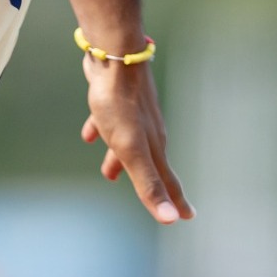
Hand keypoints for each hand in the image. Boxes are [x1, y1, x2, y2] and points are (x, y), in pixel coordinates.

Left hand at [78, 56, 192, 225]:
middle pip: (151, 165)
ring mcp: (135, 114)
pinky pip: (111, 122)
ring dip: (119, 160)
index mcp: (154, 147)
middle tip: (156, 204)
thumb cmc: (120, 104)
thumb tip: (170, 220)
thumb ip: (148, 184)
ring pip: (129, 144)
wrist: (113, 56)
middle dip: (151, 185)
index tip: (187, 218)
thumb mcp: (131, 150)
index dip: (176, 202)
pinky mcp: (118, 99)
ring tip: (108, 172)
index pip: (167, 182)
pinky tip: (88, 133)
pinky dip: (102, 131)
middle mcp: (149, 131)